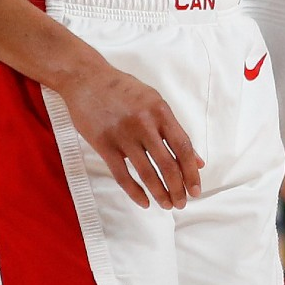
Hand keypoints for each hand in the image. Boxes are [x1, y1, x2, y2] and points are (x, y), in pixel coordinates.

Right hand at [55, 61, 203, 209]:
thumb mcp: (154, 101)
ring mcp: (124, 135)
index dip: (191, 172)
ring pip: (147, 172)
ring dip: (160, 193)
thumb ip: (174, 130)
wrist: (87, 79)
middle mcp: (145, 124)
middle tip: (182, 203)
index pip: (183, 147)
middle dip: (177, 188)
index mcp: (161, 112)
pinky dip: (135, 192)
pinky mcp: (104, 144)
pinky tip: (144, 202)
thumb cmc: (124, 90)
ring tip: (167, 205)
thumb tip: (195, 160)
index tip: (196, 189)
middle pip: (168, 164)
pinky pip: (122, 175)